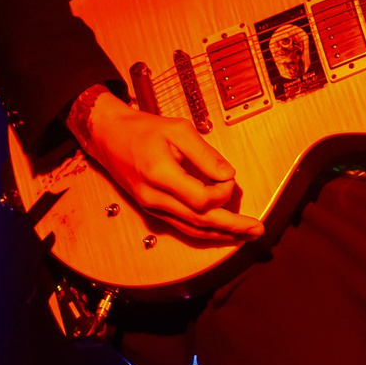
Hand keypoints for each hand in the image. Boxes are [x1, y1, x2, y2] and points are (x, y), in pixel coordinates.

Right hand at [73, 90, 264, 242]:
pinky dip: (204, 231)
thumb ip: (204, 154)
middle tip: (258, 229)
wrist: (108, 136)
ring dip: (221, 234)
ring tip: (246, 236)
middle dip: (232, 227)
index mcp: (160, 174)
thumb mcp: (177, 130)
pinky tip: (220, 232)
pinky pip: (182, 226)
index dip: (223, 192)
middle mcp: (154, 197)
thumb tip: (228, 175)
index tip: (229, 175)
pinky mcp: (152, 209)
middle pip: (200, 221)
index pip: (201, 199)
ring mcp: (151, 206)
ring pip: (191, 229)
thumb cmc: (143, 129)